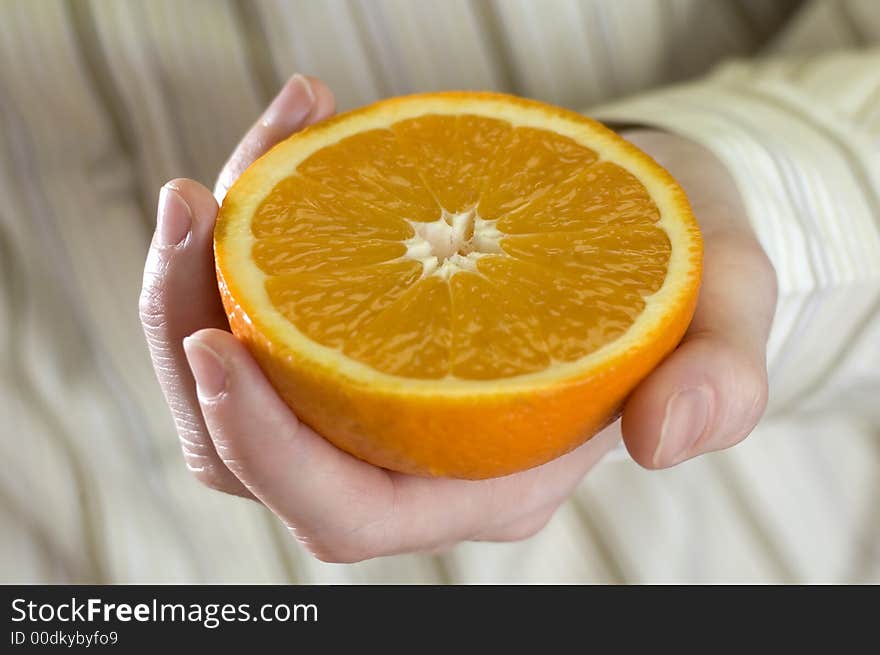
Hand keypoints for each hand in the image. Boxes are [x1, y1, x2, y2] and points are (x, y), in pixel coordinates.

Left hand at [139, 77, 775, 562]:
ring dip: (189, 287)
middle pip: (249, 460)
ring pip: (235, 385)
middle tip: (191, 212)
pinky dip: (252, 228)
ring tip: (211, 179)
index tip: (217, 343)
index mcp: (489, 477)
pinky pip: (266, 306)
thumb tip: (667, 440)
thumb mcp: (729, 312)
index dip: (269, 453)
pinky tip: (289, 133)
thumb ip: (722, 382)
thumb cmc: (682, 272)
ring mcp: (372, 393)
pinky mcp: (352, 327)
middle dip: (186, 347)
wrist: (646, 225)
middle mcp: (412, 453)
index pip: (348, 511)